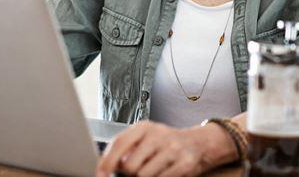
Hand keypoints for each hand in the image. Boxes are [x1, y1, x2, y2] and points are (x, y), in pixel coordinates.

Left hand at [96, 120, 234, 176]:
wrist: (198, 144)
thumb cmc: (164, 143)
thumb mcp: (145, 138)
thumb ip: (126, 148)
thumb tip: (105, 166)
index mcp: (145, 127)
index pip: (120, 142)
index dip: (107, 161)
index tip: (100, 173)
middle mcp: (159, 135)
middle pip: (130, 166)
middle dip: (129, 174)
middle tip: (135, 171)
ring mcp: (173, 149)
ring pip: (144, 176)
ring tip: (151, 171)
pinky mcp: (184, 164)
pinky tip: (163, 173)